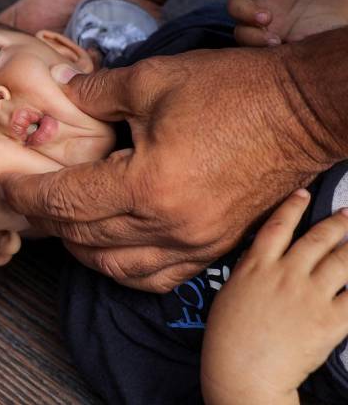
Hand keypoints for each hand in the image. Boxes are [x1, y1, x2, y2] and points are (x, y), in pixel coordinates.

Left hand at [0, 45, 336, 291]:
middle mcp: (169, 225)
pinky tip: (108, 248)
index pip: (66, 200)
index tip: (3, 185)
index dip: (27, 193)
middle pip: (84, 238)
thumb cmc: (233, 89)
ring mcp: (194, 242)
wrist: (303, 109)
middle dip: (45, 220)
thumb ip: (95, 91)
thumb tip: (58, 91)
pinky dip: (123, 268)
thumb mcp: (153, 78)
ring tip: (59, 224)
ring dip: (79, 250)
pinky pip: (157, 276)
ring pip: (117, 268)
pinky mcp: (214, 246)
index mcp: (147, 184)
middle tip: (24, 200)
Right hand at [202, 190, 347, 404]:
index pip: (278, 225)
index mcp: (257, 265)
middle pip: (317, 238)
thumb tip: (261, 261)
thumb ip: (249, 273)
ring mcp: (309, 295)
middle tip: (346, 214)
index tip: (304, 193)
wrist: (242, 370)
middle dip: (336, 222)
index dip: (293, 206)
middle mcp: (285, 273)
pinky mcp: (329, 320)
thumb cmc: (227, 336)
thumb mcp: (231, 292)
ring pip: (342, 261)